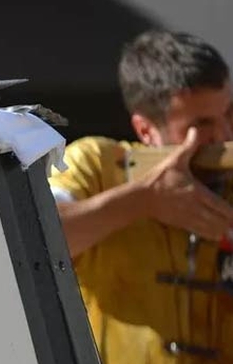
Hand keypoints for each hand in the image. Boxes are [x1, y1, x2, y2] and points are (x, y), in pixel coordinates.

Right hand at [141, 126, 232, 240]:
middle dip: (230, 222)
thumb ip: (188, 147)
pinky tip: (216, 234)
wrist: (140, 197)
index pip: (222, 207)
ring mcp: (188, 217)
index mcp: (197, 192)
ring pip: (212, 228)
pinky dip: (210, 234)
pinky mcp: (181, 223)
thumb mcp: (174, 161)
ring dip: (222, 229)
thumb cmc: (158, 178)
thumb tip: (194, 129)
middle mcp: (195, 208)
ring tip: (228, 229)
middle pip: (220, 221)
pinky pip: (200, 232)